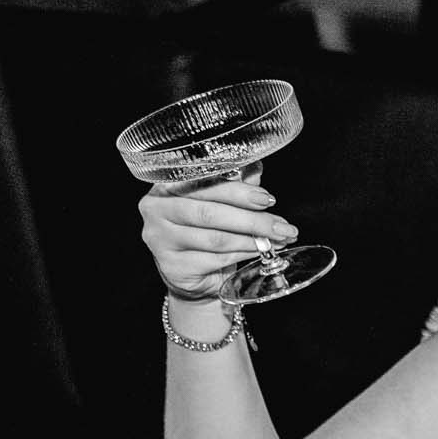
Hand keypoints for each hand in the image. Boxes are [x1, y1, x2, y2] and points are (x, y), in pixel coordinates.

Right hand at [139, 167, 295, 300]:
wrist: (194, 274)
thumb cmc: (205, 231)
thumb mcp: (218, 203)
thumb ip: (233, 184)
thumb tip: (255, 164)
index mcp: (166, 185)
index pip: (203, 183)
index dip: (238, 191)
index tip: (267, 198)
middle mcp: (156, 209)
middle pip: (210, 213)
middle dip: (252, 220)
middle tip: (281, 225)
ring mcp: (160, 238)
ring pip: (215, 238)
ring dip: (252, 240)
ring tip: (277, 240)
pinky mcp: (172, 265)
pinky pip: (215, 259)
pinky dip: (243, 255)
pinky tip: (260, 253)